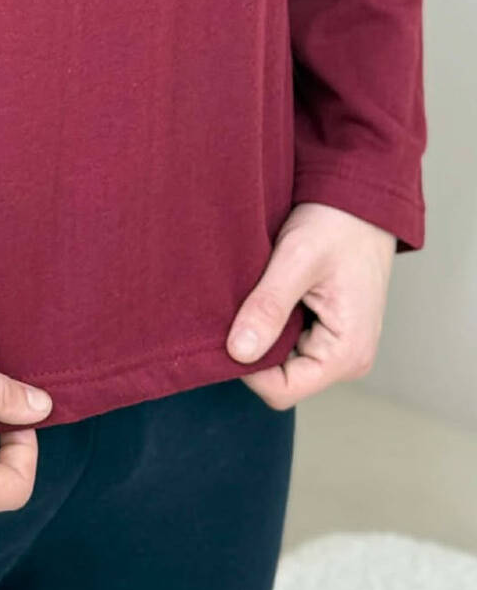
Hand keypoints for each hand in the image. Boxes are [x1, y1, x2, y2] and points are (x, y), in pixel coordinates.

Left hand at [227, 201, 396, 407]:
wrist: (362, 198)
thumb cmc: (337, 224)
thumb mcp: (297, 261)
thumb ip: (269, 307)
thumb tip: (238, 352)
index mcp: (346, 354)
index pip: (281, 390)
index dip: (247, 368)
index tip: (228, 328)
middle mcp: (347, 359)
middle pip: (280, 378)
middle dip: (253, 347)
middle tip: (239, 304)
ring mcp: (339, 346)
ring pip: (281, 359)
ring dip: (263, 331)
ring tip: (257, 293)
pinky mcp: (329, 330)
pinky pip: (290, 341)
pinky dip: (273, 321)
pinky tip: (267, 292)